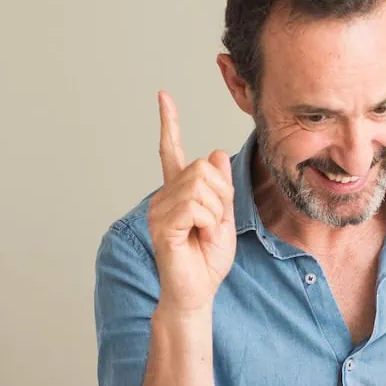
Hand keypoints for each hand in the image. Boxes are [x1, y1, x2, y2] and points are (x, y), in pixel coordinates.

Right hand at [148, 91, 236, 314]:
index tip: (163, 95)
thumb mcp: (225, 216)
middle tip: (215, 222)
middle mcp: (164, 195)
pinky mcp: (162, 225)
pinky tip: (198, 236)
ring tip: (206, 232)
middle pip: (204, 168)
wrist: (198, 290)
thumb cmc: (208, 258)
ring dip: (216, 212)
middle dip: (222, 195)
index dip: (170, 122)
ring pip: (202, 187)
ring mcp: (160, 209)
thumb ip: (222, 187)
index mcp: (179, 191)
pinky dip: (208, 222)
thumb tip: (216, 152)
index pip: (172, 150)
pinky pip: (195, 207)